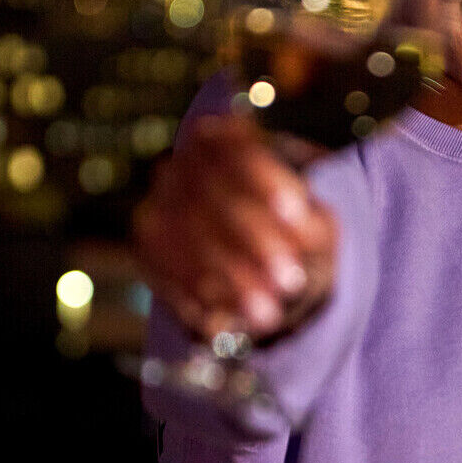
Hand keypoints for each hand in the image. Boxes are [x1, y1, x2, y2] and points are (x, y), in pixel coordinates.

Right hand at [131, 114, 337, 342]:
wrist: (258, 259)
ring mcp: (157, 205)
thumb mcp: (314, 224)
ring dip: (229, 281)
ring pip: (186, 240)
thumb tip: (305, 229)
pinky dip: (201, 300)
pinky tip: (231, 322)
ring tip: (268, 314)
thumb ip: (312, 225)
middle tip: (291, 280)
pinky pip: (165, 273)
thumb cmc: (292, 232)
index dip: (267, 181)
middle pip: (212, 198)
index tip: (297, 214)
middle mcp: (181, 166)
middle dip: (254, 243)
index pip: (239, 150)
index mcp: (222, 140)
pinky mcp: (147, 248)